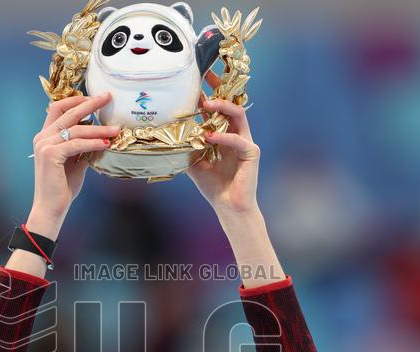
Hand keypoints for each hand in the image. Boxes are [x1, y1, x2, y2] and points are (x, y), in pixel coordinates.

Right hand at [29, 92, 119, 232]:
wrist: (50, 208)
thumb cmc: (62, 187)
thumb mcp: (76, 162)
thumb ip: (83, 147)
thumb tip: (102, 136)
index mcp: (45, 136)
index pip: (58, 107)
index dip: (76, 100)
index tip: (96, 98)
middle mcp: (42, 137)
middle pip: (68, 112)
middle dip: (90, 103)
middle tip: (108, 97)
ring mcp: (44, 145)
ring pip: (75, 129)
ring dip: (99, 128)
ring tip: (116, 129)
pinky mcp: (50, 155)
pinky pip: (76, 144)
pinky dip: (93, 142)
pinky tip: (106, 143)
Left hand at [186, 71, 261, 217]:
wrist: (228, 206)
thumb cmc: (214, 185)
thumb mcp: (193, 162)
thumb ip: (187, 146)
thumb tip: (168, 133)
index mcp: (225, 134)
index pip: (219, 108)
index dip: (211, 92)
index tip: (199, 78)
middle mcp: (237, 134)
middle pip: (232, 103)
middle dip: (220, 89)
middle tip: (207, 76)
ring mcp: (246, 141)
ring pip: (238, 115)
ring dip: (222, 107)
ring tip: (207, 104)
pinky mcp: (251, 153)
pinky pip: (237, 140)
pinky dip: (223, 137)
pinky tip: (209, 137)